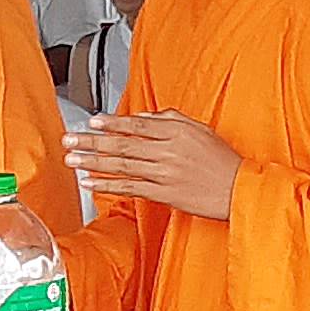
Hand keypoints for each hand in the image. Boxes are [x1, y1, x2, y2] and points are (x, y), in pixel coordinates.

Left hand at [71, 112, 242, 218]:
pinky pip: (131, 187)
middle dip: (92, 141)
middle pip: (123, 144)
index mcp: (177, 132)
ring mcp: (165, 173)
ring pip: (122, 165)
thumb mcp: (202, 130)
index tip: (91, 122)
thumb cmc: (223, 162)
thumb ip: (172, 119)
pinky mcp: (164, 193)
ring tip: (72, 159)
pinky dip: (108, 184)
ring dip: (93, 162)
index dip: (112, 123)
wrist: (240, 190)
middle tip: (69, 139)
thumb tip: (145, 117)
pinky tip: (91, 182)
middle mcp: (169, 151)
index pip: (137, 125)